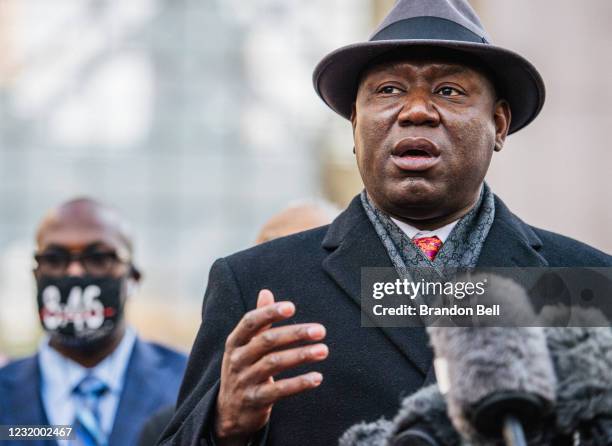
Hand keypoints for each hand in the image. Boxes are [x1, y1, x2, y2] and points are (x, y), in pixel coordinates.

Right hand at [214, 289, 327, 444]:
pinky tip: (317, 377)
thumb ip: (259, 321)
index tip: (291, 307)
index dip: (269, 312)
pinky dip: (299, 383)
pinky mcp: (255, 400)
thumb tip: (266, 291)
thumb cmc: (244, 370)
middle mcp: (237, 359)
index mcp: (235, 342)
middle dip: (294, 334)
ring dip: (301, 355)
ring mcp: (245, 380)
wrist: (229, 412)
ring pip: (274, 364)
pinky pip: (279, 390)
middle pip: (267, 341)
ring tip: (323, 350)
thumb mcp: (245, 346)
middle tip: (320, 330)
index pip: (250, 322)